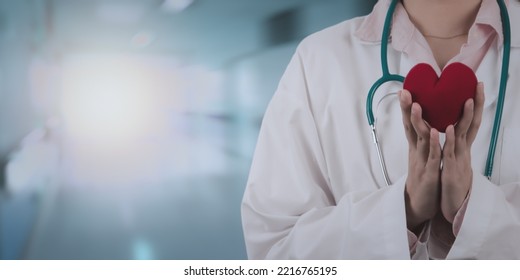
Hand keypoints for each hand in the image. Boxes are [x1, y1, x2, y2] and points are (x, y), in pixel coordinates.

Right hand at [399, 90, 441, 230]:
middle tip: (404, 92)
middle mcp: (416, 152)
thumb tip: (428, 125)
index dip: (406, 108)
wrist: (418, 206)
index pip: (410, 124)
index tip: (404, 90)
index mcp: (416, 148)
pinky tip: (437, 132)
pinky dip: (434, 144)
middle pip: (410, 128)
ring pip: (420, 139)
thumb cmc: (423, 181)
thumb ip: (424, 142)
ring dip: (418, 122)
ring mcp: (421, 162)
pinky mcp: (428, 174)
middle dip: (407, 109)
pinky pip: (432, 157)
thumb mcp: (422, 159)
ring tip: (416, 105)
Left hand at [441, 82, 484, 222]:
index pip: (469, 121)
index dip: (475, 103)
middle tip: (479, 86)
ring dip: (464, 119)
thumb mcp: (452, 158)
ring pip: (461, 136)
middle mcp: (463, 151)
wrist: (451, 207)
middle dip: (476, 105)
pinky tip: (447, 128)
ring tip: (466, 101)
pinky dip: (449, 140)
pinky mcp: (450, 172)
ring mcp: (458, 161)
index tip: (477, 85)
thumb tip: (451, 126)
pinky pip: (449, 154)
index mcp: (461, 146)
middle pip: (472, 124)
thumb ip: (452, 142)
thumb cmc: (450, 181)